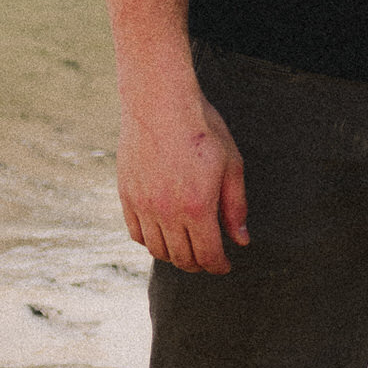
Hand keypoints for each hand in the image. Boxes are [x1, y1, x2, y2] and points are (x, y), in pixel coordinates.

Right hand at [116, 79, 248, 273]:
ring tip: (188, 247)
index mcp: (197, 207)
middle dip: (199, 264)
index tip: (225, 265)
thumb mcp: (231, 162)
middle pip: (182, 258)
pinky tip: (163, 233)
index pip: (207, 255)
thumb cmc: (201, 127)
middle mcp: (167, 213)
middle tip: (209, 258)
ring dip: (175, 256)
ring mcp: (144, 206)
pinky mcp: (127, 197)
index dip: (219, 266)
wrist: (160, 101)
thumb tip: (241, 241)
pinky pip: (137, 234)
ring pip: (158, 251)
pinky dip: (151, 242)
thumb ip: (235, 206)